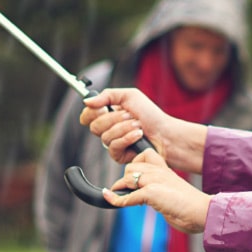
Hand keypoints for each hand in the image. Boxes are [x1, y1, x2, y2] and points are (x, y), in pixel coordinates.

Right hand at [81, 88, 206, 173]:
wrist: (165, 133)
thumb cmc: (150, 114)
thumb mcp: (129, 96)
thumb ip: (107, 95)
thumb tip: (86, 101)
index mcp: (107, 115)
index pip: (86, 116)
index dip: (91, 113)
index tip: (103, 108)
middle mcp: (108, 130)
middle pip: (94, 127)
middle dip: (114, 119)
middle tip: (129, 115)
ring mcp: (113, 143)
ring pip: (105, 137)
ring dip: (124, 128)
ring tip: (138, 125)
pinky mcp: (119, 156)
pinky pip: (114, 148)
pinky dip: (127, 139)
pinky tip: (138, 136)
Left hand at [103, 149, 210, 233]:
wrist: (203, 212)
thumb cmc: (191, 208)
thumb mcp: (172, 194)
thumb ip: (158, 192)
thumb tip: (142, 200)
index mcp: (166, 170)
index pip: (144, 155)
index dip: (135, 165)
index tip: (135, 179)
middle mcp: (159, 172)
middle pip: (131, 167)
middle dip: (126, 180)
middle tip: (131, 193)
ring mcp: (155, 181)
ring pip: (127, 178)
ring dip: (122, 189)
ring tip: (124, 199)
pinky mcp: (151, 193)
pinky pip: (127, 196)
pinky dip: (116, 200)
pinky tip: (110, 199)